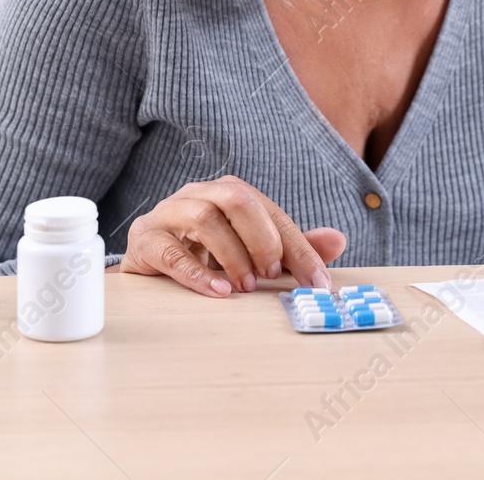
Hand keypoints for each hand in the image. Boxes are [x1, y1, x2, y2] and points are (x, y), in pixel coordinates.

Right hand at [120, 176, 346, 297]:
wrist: (149, 261)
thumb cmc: (206, 253)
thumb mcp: (252, 251)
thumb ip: (292, 248)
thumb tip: (338, 241)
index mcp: (230, 192)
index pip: (271, 212)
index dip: (298, 247)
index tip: (317, 281)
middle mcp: (199, 193)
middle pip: (237, 199)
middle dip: (262, 239)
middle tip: (271, 276)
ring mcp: (168, 212)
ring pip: (204, 218)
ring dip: (232, 255)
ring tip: (244, 286)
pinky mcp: (145, 238)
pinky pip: (170, 251)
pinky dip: (197, 273)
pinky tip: (218, 291)